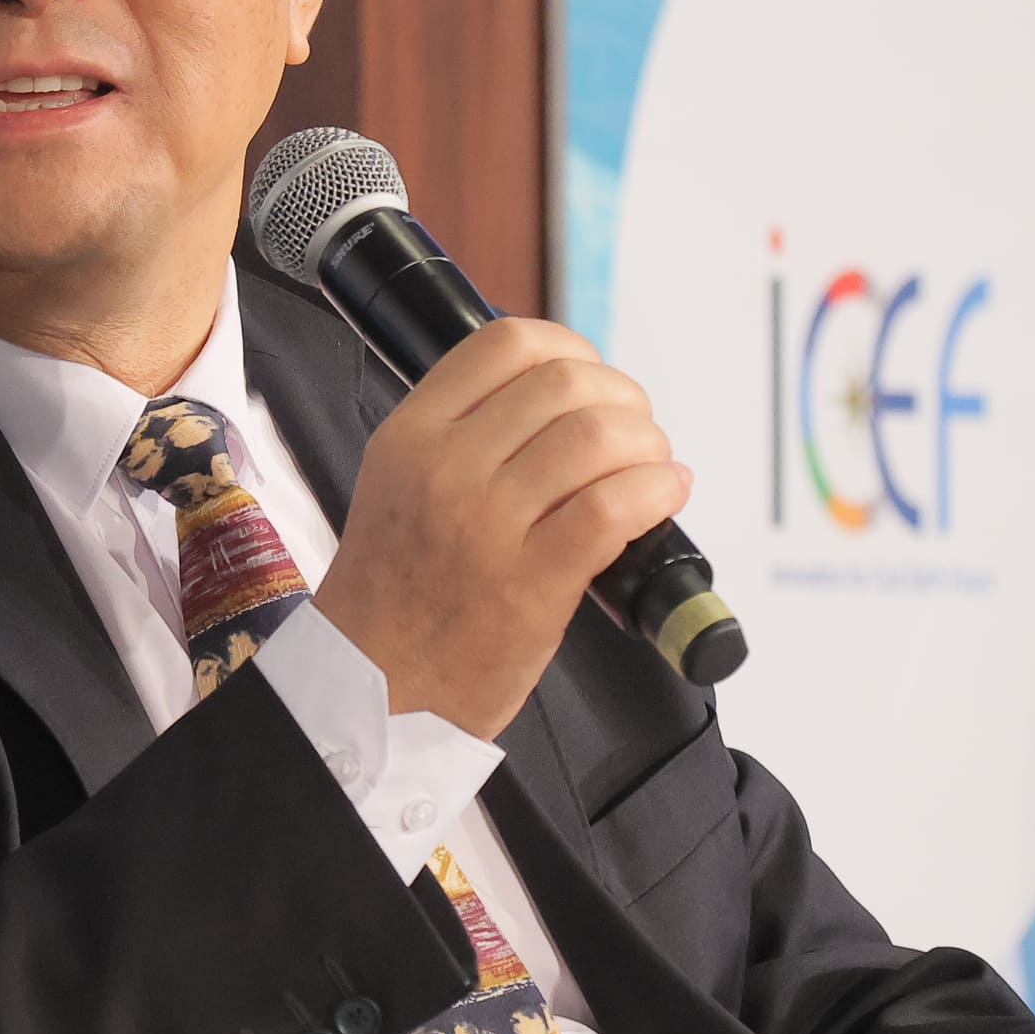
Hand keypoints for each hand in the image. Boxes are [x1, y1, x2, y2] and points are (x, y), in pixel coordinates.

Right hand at [311, 318, 690, 740]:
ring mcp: (487, 525)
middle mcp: (446, 468)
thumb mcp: (399, 483)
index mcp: (412, 434)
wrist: (370, 690)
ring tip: (652, 467)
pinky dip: (656, 491)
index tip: (593, 380)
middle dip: (622, 399)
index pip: (508, 343)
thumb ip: (463, 432)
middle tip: (633, 433)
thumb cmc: (396, 593)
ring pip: (597, 438)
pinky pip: (612, 506)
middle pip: (565, 383)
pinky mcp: (530, 583)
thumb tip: (564, 397)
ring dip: (646, 445)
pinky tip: (664, 496)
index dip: (572, 349)